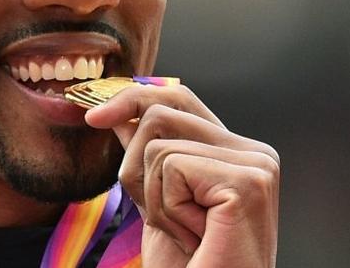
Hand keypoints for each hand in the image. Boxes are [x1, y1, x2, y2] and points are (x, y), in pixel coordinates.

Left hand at [85, 84, 279, 267]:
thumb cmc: (188, 266)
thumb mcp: (157, 201)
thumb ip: (147, 155)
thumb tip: (120, 113)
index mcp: (237, 152)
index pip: (178, 100)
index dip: (131, 99)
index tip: (93, 117)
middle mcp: (254, 151)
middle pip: (160, 114)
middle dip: (136, 168)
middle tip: (158, 219)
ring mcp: (256, 164)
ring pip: (158, 146)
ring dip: (153, 199)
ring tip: (186, 233)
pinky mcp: (247, 182)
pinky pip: (172, 169)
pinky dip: (167, 211)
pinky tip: (195, 238)